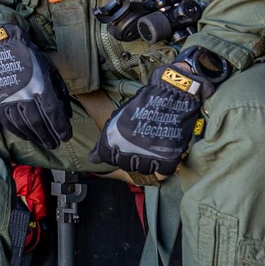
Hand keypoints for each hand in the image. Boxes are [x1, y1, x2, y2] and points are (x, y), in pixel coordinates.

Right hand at [0, 23, 72, 149]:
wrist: (3, 48)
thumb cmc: (31, 58)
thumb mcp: (51, 70)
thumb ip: (60, 92)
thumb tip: (67, 114)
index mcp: (40, 85)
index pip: (52, 112)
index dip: (60, 127)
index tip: (66, 136)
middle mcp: (24, 94)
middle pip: (38, 122)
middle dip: (48, 136)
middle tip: (55, 144)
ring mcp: (9, 98)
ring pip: (23, 124)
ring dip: (35, 136)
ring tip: (43, 142)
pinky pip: (8, 122)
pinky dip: (18, 131)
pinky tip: (26, 136)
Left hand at [89, 47, 229, 176]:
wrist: (172, 93)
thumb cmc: (144, 102)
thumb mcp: (119, 117)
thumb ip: (105, 139)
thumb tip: (92, 159)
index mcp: (115, 136)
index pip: (107, 157)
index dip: (113, 153)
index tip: (121, 148)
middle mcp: (129, 148)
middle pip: (126, 165)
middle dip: (131, 157)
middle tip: (139, 146)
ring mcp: (149, 153)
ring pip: (144, 170)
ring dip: (147, 162)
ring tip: (151, 150)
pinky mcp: (169, 156)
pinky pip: (162, 172)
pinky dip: (162, 167)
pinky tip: (162, 157)